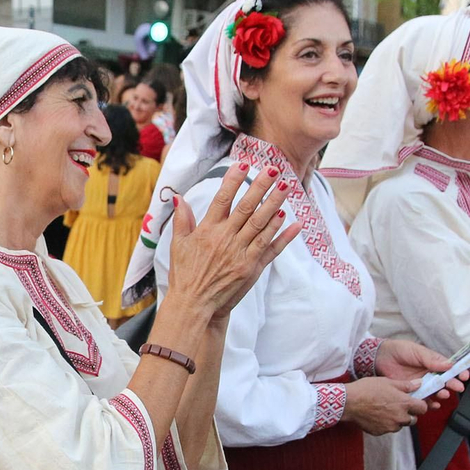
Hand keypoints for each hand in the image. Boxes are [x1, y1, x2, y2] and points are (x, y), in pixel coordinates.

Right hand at [165, 162, 302, 323]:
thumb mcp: (177, 245)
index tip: (243, 164)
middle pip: (246, 208)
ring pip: (261, 224)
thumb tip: (179, 198)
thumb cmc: (185, 274)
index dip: (233, 181)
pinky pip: (270, 248)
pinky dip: (282, 235)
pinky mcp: (251, 268)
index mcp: (207, 231)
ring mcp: (240, 254)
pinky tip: (292, 221)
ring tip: (286, 187)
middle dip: (260, 187)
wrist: (194, 305)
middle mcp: (225, 239)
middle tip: (272, 169)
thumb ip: (182, 220)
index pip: (222, 199)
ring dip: (275, 204)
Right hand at [342, 377, 428, 434]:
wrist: (349, 402)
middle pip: (413, 419)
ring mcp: (390, 427)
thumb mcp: (387, 382)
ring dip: (397, 419)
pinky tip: (376, 415)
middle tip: (397, 405)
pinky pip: (387, 429)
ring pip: (400, 425)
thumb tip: (419, 384)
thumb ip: (406, 385)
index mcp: (404, 404)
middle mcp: (400, 417)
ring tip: (384, 410)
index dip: (419, 404)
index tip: (414, 402)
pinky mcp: (380, 432)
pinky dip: (385, 424)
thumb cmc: (367, 390)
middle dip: (408, 413)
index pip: (423, 408)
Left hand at [376, 339, 464, 395]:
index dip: (459, 372)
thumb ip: (432, 359)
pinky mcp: (413, 392)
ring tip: (444, 394)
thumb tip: (449, 365)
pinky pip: (424, 400)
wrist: (380, 358)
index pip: (450, 368)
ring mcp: (422, 384)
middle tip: (457, 387)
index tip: (464, 376)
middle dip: (453, 384)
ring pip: (436, 392)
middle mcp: (430, 374)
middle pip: (446, 381)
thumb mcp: (417, 351)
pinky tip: (433, 404)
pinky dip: (429, 403)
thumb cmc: (399, 350)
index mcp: (434, 363)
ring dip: (442, 394)